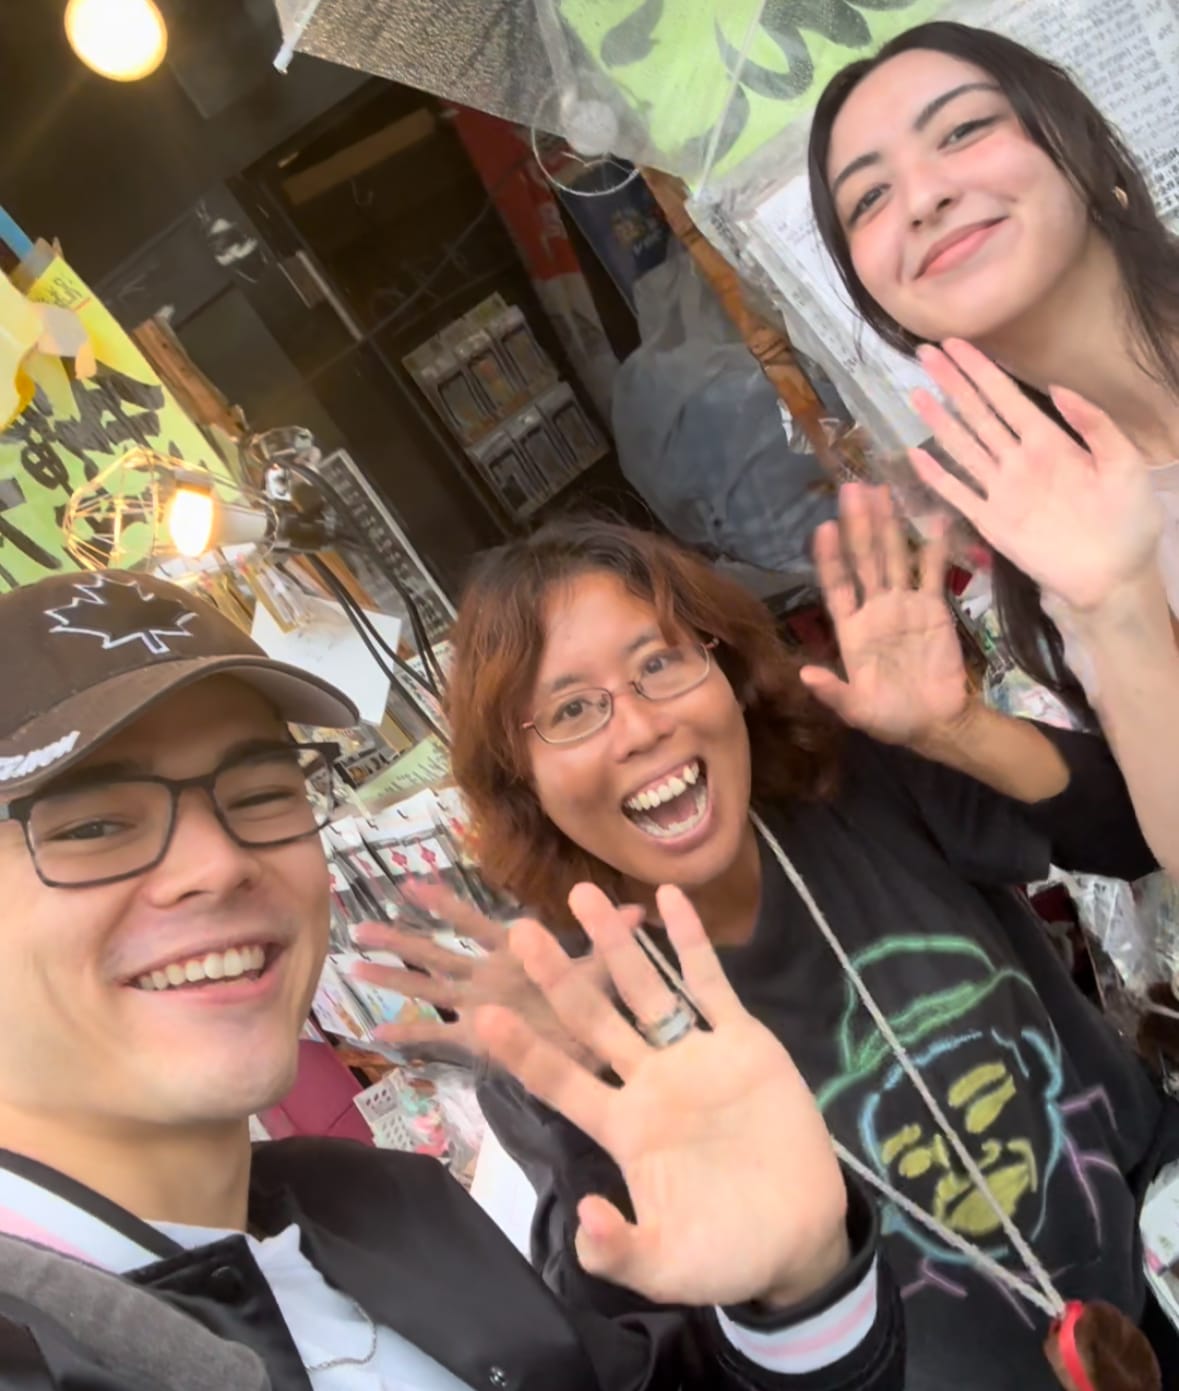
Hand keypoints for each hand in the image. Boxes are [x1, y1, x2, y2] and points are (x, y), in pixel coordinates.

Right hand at [350, 880, 612, 1066]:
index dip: (445, 905)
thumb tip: (640, 908)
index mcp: (509, 958)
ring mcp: (476, 1007)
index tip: (412, 885)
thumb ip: (611, 942)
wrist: (595, 1060)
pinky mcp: (476, 1040)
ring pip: (426, 988)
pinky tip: (374, 1035)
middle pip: (436, 953)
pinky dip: (408, 1036)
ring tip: (354, 965)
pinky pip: (436, 1037)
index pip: (471, 924)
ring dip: (392, 978)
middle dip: (400, 940)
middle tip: (359, 924)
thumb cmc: (593, 1010)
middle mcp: (485, 979)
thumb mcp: (601, 972)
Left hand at [476, 883, 848, 1309]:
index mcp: (623, 1128)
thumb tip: (583, 1219)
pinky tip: (669, 897)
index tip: (485, 1013)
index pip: (562, 1081)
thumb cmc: (728, 1253)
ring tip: (582, 896)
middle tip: (519, 931)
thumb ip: (621, 1253)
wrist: (801, 1238)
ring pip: (645, 989)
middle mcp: (649, 1082)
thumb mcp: (668, 1267)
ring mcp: (695, 1057)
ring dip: (615, 944)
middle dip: (558, 977)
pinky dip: (692, 941)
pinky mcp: (743, 1042)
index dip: (525, 1049)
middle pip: (593, 1019)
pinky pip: (711, 984)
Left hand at [801, 482, 967, 743]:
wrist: (936, 723)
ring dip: (888, 525)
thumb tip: (804, 675)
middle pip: (864, 560)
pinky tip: (934, 518)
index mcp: (851, 629)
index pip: (836, 585)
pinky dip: (934, 546)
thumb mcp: (857, 710)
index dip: (829, 558)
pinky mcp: (934, 608)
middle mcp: (874, 608)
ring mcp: (904, 604)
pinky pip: (933, 572)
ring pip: (894, 557)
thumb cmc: (891, 718)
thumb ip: (832, 692)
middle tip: (852, 489)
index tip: (824, 528)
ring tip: (882, 490)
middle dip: (858, 525)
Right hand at [909, 339, 1163, 613]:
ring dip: (938, 420)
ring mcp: (1002, 491)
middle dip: (952, 383)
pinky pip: (958, 494)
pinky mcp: (992, 523)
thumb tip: (1056, 389)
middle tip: (924, 352)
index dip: (980, 369)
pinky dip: (936, 476)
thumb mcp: (1125, 462)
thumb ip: (1094, 424)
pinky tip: (915, 455)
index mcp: (1050, 442)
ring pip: (962, 447)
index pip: (1006, 397)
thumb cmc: (1129, 519)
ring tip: (915, 392)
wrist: (1116, 575)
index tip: (955, 343)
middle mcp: (1019, 461)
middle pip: (977, 414)